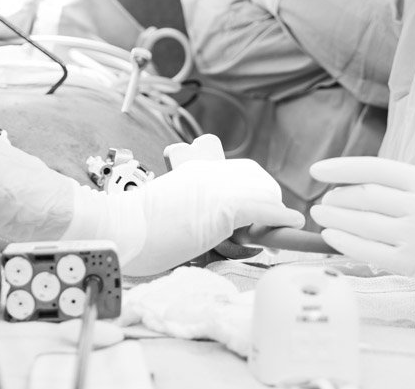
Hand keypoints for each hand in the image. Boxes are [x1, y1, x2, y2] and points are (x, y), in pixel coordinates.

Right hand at [71, 146, 303, 276]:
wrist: (120, 229)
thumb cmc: (136, 230)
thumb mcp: (172, 209)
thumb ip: (198, 209)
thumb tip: (227, 229)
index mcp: (196, 169)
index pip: (244, 173)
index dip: (257, 196)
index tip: (258, 220)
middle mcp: (209, 171)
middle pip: (260, 181)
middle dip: (267, 207)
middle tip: (259, 237)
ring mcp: (216, 185)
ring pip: (264, 195)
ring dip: (269, 219)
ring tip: (253, 244)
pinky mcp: (222, 205)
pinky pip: (263, 209)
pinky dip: (282, 217)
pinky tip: (294, 225)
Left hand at [307, 156, 414, 298]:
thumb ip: (401, 187)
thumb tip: (350, 185)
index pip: (374, 168)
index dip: (341, 168)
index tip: (316, 170)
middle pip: (365, 196)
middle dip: (336, 197)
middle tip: (323, 200)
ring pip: (363, 223)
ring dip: (334, 219)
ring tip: (320, 216)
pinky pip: (370, 251)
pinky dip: (345, 243)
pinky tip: (331, 237)